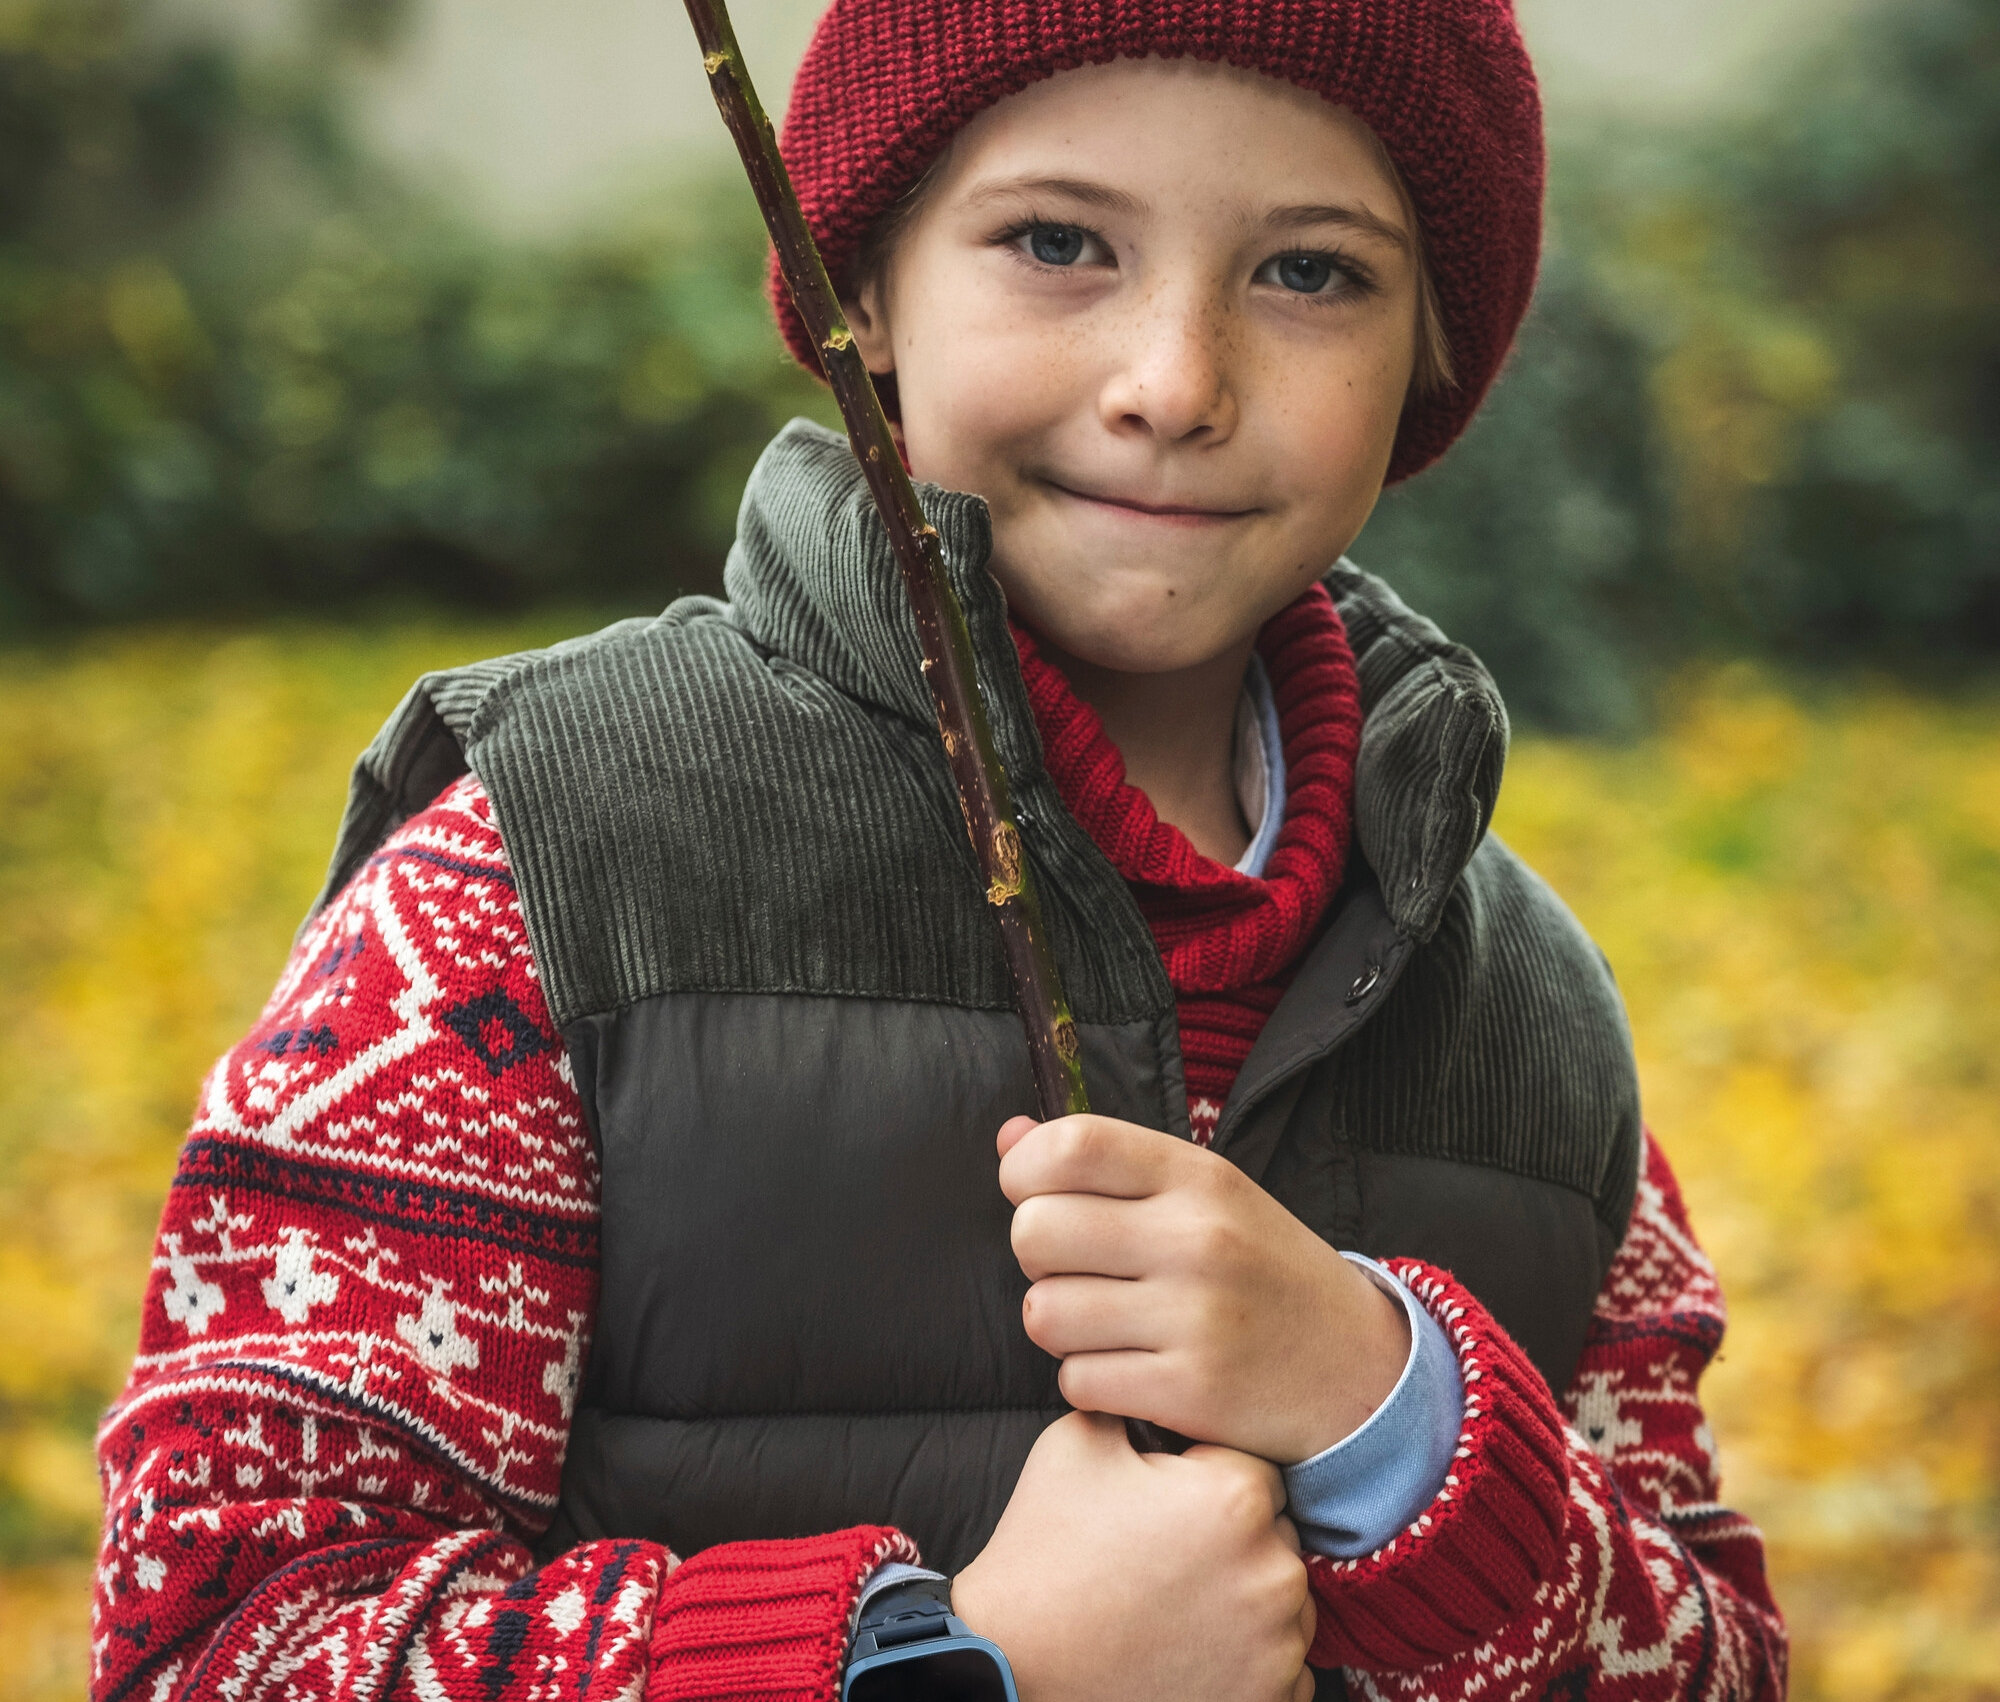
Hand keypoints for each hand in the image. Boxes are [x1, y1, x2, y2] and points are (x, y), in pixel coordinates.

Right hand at [953, 1411, 1315, 1701]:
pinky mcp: (1270, 1700)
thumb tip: (1153, 1384)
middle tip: (1166, 1555)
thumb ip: (1133, 1401)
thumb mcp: (1078, 1441)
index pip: (1252, 1466)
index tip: (1167, 1502)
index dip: (1206, 1480)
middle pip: (1275, 1533)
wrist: (1015, 1662)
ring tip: (1177, 1604)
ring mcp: (1277, 1645)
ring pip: (1286, 1599)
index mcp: (1235, 1496)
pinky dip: (1251, 1657)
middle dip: (1232, 1537)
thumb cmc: (1047, 1551)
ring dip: (1248, 1596)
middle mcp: (1273, 1570)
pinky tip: (1194, 1647)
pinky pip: (1287, 1666)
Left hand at [999, 1114, 1408, 1463]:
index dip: (1024, 1168)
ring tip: (1105, 1322)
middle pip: (1035, 1230)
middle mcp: (1196, 1239)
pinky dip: (1089, 1379)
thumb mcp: (1204, 1195)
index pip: (1071, 1145)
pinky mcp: (1187, 1391)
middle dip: (1037, 1254)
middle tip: (1077, 1267)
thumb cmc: (1261, 1271)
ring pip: (1043, 1313)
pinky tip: (1131, 1367)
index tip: (1033, 1191)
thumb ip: (1108, 1163)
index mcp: (1198, 1177)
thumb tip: (1008, 1138)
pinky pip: (1076, 1380)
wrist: (1358, 1371)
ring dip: (1059, 1323)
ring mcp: (1193, 1318)